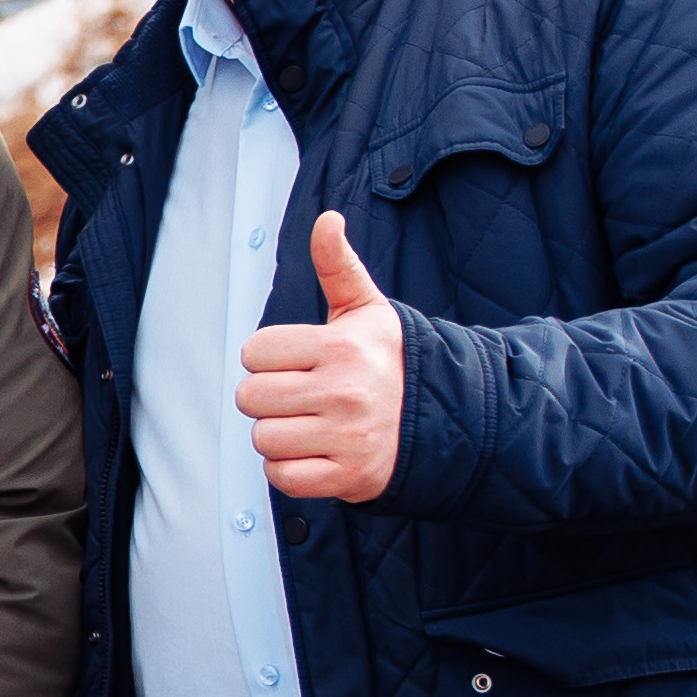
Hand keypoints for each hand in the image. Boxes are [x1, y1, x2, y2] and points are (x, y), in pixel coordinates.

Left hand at [238, 212, 405, 503]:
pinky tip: (314, 451)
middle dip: (268, 397)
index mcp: (341, 348)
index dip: (269, 357)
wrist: (445, 416)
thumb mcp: (365, 308)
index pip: (255, 352)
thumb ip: (337, 264)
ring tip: (310, 423)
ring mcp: (348, 437)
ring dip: (278, 434)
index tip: (298, 361)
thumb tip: (327, 219)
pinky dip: (289, 470)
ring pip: (263, 439)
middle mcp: (345, 392)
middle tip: (301, 395)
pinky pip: (282, 478)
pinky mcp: (349, 477)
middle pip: (251, 397)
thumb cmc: (390, 359)